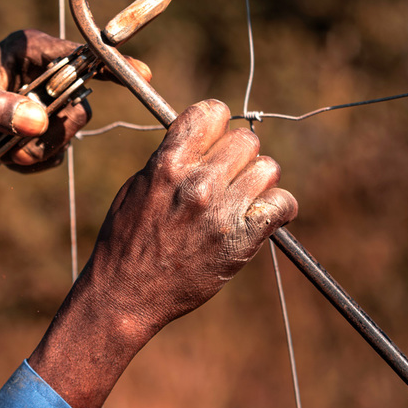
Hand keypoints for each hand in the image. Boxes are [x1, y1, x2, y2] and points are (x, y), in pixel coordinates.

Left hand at [0, 29, 151, 191]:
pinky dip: (31, 162)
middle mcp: (45, 71)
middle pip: (81, 104)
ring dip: (36, 150)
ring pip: (69, 133)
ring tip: (1, 150)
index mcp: (32, 48)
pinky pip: (56, 152)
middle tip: (20, 139)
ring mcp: (45, 101)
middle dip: (53, 130)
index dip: (114, 64)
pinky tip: (5, 157)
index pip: (84, 54)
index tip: (142, 74)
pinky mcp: (41, 126)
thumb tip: (38, 121)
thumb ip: (1, 109)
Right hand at [77, 99, 297, 335]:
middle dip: (238, 155)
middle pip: (246, 140)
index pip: (212, 112)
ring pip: (268, 169)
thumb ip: (170, 159)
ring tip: (243, 199)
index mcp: (168, 163)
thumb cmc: (126, 240)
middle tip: (228, 177)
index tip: (214, 139)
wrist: (125, 295)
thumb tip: (202, 140)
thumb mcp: (137, 187)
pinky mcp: (242, 241)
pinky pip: (282, 205)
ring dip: (258, 181)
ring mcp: (222, 212)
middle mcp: (198, 182)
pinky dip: (279, 209)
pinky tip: (263, 217)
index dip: (216, 123)